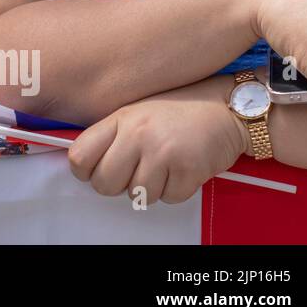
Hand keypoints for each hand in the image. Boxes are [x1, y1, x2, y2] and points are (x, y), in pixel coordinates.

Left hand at [68, 77, 247, 205]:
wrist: (226, 107)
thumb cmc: (179, 111)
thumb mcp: (135, 113)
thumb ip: (110, 135)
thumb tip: (83, 165)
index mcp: (119, 118)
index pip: (79, 156)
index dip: (85, 172)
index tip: (95, 171)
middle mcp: (137, 134)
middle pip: (104, 184)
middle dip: (117, 186)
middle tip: (133, 174)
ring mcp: (163, 152)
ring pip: (138, 195)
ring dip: (150, 188)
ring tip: (163, 166)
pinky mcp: (189, 169)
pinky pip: (169, 198)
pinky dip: (176, 190)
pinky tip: (182, 169)